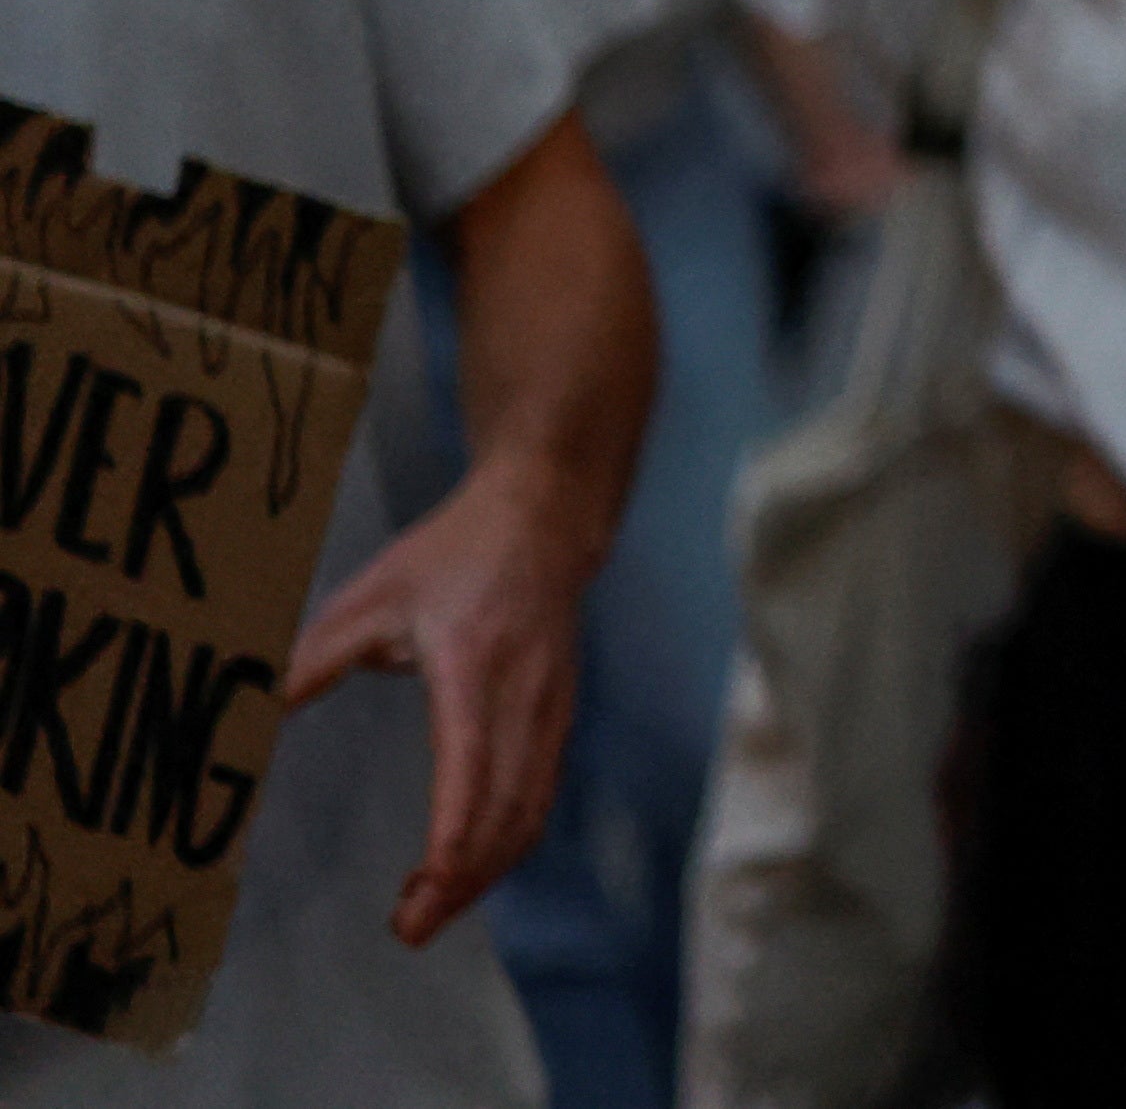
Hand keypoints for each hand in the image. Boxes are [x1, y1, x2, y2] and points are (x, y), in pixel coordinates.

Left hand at [285, 459, 603, 946]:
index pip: (472, 772)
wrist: (542, 518)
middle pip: (506, 811)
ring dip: (487, 871)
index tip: (423, 891)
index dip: (453, 841)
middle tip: (408, 929)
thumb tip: (245, 724)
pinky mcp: (560, 719)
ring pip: (530, 811)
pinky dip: (507, 842)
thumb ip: (309, 664)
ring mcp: (552, 711)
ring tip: (430, 911)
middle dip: (464, 880)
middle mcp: (523, 699)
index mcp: (473, 669)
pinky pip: (539, 794)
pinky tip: (469, 866)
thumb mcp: (366, 600)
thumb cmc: (447, 558)